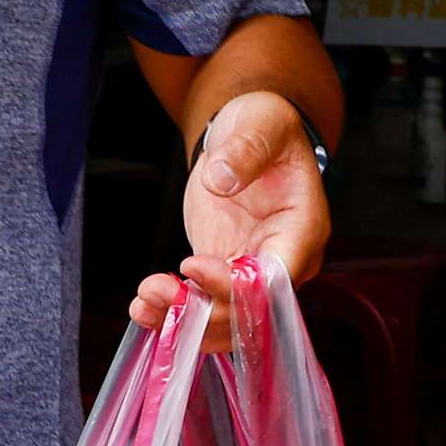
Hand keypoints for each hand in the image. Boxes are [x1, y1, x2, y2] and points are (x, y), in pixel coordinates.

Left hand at [132, 92, 330, 340]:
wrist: (248, 135)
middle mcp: (283, 261)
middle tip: (154, 290)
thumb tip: (221, 179)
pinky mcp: (225, 271)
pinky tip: (143, 308)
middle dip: (203, 311)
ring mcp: (253, 271)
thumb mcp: (260, 125)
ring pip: (226, 319)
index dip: (235, 285)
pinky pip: (206, 305)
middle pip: (251, 312)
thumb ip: (245, 150)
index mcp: (302, 230)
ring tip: (142, 303)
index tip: (191, 264)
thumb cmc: (264, 127)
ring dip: (184, 320)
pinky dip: (175, 313)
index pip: (275, 278)